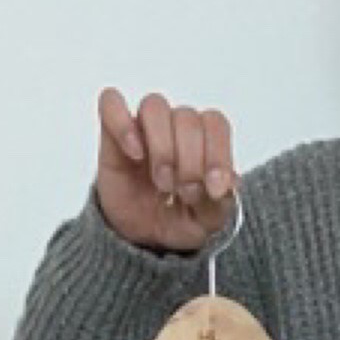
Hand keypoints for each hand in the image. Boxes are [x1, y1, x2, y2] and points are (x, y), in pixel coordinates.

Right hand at [95, 88, 238, 252]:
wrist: (141, 235)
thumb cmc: (176, 220)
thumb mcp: (205, 223)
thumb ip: (219, 205)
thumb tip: (227, 183)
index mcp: (204, 141)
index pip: (215, 124)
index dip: (218, 154)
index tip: (214, 189)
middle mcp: (175, 127)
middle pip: (187, 118)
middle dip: (190, 161)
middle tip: (185, 193)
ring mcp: (144, 126)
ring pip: (155, 106)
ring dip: (162, 147)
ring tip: (162, 182)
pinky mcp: (113, 131)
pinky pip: (111, 104)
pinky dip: (124, 125)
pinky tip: (135, 153)